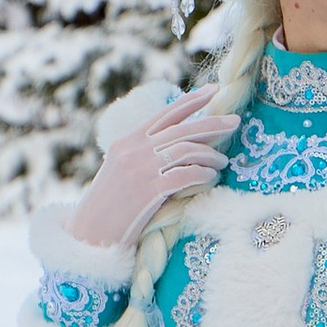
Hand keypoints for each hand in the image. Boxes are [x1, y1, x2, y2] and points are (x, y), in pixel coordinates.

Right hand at [65, 87, 237, 249]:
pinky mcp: (148, 191)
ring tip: (223, 161)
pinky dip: (203, 174)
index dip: (192, 101)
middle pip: (182, 129)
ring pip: (186, 150)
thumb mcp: (121, 170)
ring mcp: (140, 170)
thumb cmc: (111, 207)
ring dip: (211, 154)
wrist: (90, 235)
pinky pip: (185, 175)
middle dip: (213, 124)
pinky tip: (211, 177)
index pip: (165, 115)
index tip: (214, 91)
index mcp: (127, 142)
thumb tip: (179, 145)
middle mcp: (134, 151)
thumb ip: (144, 154)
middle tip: (236, 122)